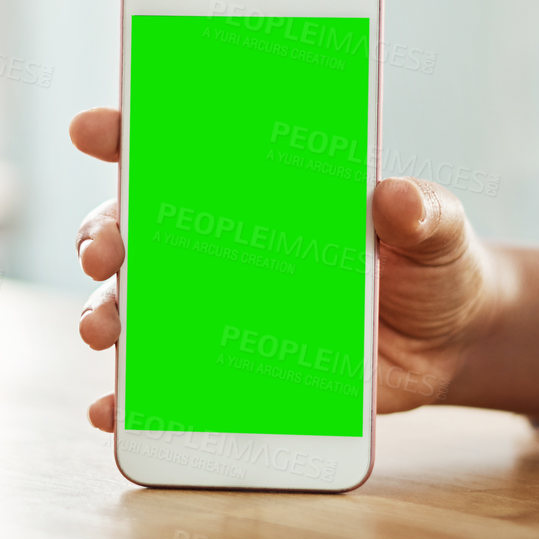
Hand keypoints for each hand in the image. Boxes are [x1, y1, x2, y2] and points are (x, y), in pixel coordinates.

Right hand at [67, 107, 505, 431]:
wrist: (447, 345)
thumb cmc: (430, 265)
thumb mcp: (435, 229)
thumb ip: (421, 211)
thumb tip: (398, 197)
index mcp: (256, 190)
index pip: (175, 149)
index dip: (126, 133)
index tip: (91, 130)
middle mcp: (218, 246)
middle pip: (134, 230)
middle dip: (102, 235)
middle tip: (104, 251)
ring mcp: (216, 310)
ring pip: (134, 307)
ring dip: (105, 316)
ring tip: (104, 333)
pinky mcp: (228, 371)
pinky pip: (162, 385)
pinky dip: (126, 399)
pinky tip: (110, 409)